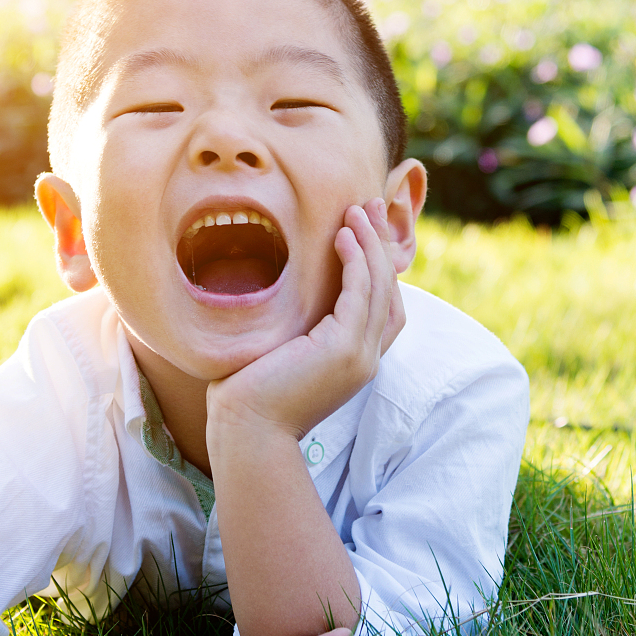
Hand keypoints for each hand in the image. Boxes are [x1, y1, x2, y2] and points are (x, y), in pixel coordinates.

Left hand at [206, 198, 405, 443]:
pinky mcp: (344, 350)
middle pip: (389, 290)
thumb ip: (296, 327)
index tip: (362, 228)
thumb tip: (280, 295)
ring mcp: (360, 356)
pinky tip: (343, 235)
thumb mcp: (282, 353)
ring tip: (357, 210)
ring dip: (371, 244)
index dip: (379, 265)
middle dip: (381, 244)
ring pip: (379, 286)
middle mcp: (366, 359)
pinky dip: (356, 260)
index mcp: (355, 361)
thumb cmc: (251, 394)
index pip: (383, 306)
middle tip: (370, 205)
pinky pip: (360, 293)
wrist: (246, 430)